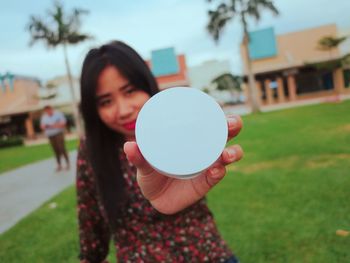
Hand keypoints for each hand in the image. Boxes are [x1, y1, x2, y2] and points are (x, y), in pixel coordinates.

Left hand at [124, 115, 242, 214]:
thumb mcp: (144, 165)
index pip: (206, 119)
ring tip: (227, 154)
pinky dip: (218, 172)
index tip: (215, 103)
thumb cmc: (152, 174)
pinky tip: (215, 170)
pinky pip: (217, 174)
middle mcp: (204, 148)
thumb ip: (138, 157)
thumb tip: (128, 145)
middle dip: (232, 125)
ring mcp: (208, 164)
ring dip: (233, 151)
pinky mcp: (208, 181)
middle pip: (224, 132)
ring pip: (228, 153)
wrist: (156, 199)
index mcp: (190, 138)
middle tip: (231, 124)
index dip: (214, 109)